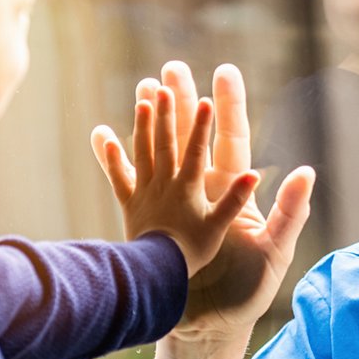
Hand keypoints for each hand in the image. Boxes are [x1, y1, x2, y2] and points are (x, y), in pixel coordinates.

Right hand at [91, 62, 313, 358]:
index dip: (229, 106)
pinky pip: (127, 181)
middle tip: (172, 67)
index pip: (232, 138)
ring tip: (142, 89)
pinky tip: (101, 133)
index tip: (223, 71)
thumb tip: (305, 171)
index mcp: (234, 191)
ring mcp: (174, 201)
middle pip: (192, 134)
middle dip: (183, 99)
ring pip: (160, 150)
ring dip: (150, 120)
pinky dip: (113, 158)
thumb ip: (291, 212)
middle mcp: (203, 189)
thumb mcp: (275, 251)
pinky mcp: (149, 219)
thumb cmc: (249, 289)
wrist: (211, 323)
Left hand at [91, 83, 252, 277]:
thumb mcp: (220, 228)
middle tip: (167, 83)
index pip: (197, 151)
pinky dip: (111, 158)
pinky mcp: (130, 204)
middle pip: (166, 142)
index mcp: (190, 188)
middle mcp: (166, 184)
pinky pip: (119, 178)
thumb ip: (236, 200)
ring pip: (143, 152)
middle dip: (169, 112)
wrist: (157, 275)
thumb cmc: (193, 253)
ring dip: (143, 124)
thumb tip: (255, 174)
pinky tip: (103, 136)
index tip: (206, 99)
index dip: (202, 125)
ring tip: (142, 98)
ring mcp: (145, 192)